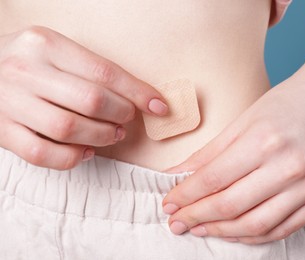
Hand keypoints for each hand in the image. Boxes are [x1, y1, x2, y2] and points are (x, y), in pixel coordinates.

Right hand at [0, 26, 167, 169]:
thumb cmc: (29, 62)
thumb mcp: (56, 51)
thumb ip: (90, 70)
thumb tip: (138, 98)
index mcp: (46, 45)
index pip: (105, 72)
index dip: (138, 92)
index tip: (159, 106)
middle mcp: (26, 71)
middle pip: (91, 100)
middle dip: (121, 115)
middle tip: (126, 120)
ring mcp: (11, 102)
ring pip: (68, 128)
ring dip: (101, 136)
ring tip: (112, 135)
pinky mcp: (1, 131)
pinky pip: (42, 153)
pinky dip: (72, 157)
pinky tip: (86, 151)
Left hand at [162, 78, 304, 243]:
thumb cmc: (280, 108)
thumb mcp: (240, 123)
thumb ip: (207, 155)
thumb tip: (174, 177)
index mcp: (264, 140)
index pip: (214, 178)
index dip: (186, 195)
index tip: (169, 204)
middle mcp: (290, 165)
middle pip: (232, 205)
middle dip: (197, 217)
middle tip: (177, 222)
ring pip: (256, 224)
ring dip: (222, 232)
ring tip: (199, 229)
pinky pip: (282, 229)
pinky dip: (252, 236)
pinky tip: (232, 231)